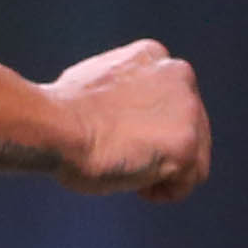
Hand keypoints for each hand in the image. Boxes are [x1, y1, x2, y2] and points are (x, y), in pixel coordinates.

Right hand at [44, 39, 208, 201]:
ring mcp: (187, 110)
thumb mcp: (95, 82)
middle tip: (126, 159)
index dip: (148, 125)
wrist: (54, 126)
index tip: (123, 137)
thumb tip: (118, 110)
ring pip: (193, 157)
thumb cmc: (59, 112)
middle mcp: (178, 75)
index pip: (170, 99)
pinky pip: (185, 184)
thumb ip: (121, 90)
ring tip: (128, 173)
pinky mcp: (186, 146)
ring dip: (163, 171)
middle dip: (161, 149)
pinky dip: (162, 192)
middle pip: (190, 127)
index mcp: (153, 56)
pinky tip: (135, 186)